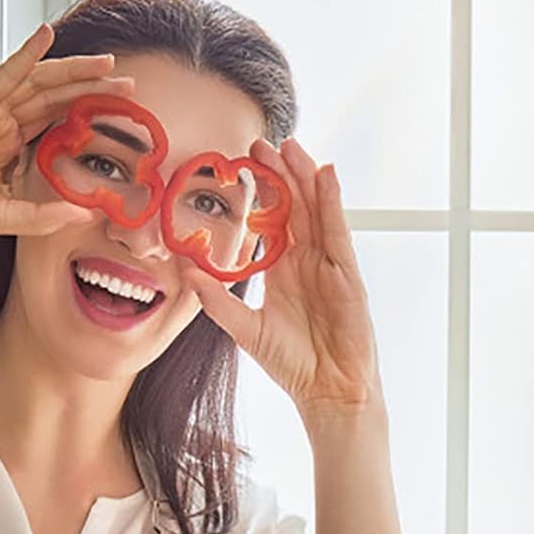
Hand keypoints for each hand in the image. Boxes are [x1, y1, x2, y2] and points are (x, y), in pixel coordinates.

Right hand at [0, 25, 135, 237]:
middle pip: (58, 98)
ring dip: (74, 70)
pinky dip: (27, 53)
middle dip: (95, 89)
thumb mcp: (4, 216)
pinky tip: (46, 35)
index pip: (60, 124)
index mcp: (12, 147)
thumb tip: (83, 215)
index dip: (91, 116)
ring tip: (108, 62)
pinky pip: (6, 73)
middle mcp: (5, 123)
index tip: (123, 116)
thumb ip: (43, 215)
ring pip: (41, 82)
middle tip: (130, 84)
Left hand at [183, 137, 381, 428]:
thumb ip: (217, 300)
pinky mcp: (348, 275)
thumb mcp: (245, 328)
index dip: (259, 191)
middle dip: (281, 173)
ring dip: (305, 177)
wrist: (327, 392)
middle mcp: (308, 261)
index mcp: (284, 270)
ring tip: (292, 146)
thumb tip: (185, 271)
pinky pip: (339, 231)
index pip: (272, 220)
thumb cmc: (293, 363)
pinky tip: (325, 176)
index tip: (240, 162)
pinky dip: (333, 202)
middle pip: (296, 206)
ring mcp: (330, 265)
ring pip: (318, 210)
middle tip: (260, 142)